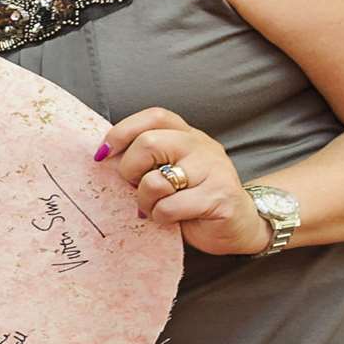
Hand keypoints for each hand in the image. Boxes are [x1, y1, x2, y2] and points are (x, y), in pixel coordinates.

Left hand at [99, 107, 266, 255]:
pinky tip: (171, 220)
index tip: (104, 154)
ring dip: (144, 200)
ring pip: (155, 180)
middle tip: (134, 187)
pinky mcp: (219, 197)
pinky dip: (160, 217)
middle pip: (148, 143)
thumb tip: (104, 157)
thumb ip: (143, 160)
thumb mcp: (166, 171)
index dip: (123, 131)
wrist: (238, 226)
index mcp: (187, 135)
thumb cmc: (191, 199)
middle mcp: (202, 146)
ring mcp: (214, 170)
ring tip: (154, 207)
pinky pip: (169, 207)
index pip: (154, 116)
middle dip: (129, 170)